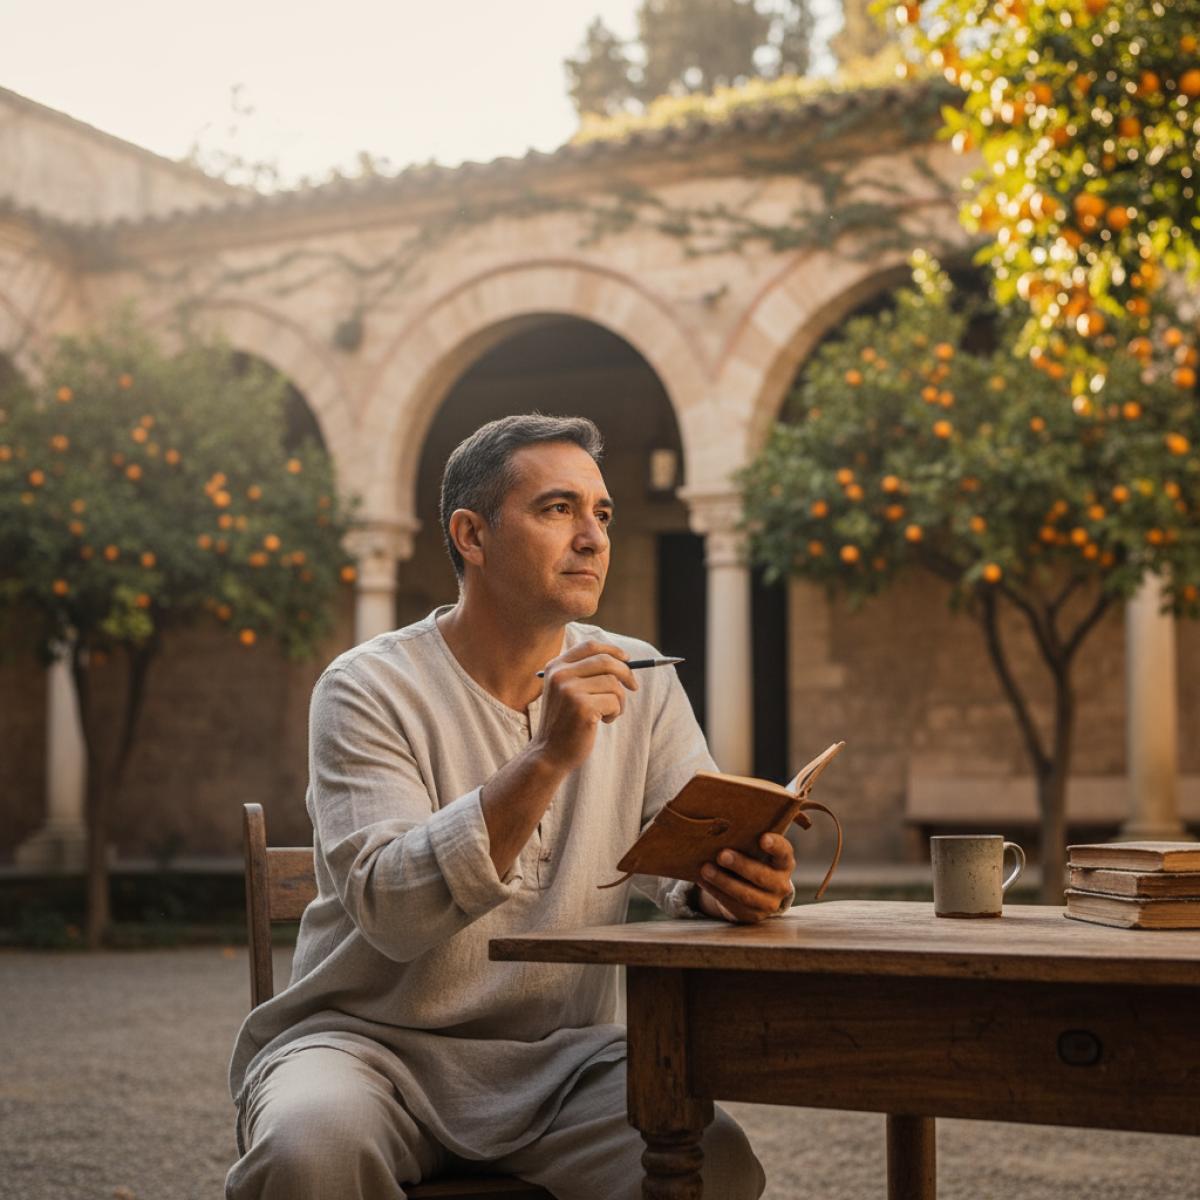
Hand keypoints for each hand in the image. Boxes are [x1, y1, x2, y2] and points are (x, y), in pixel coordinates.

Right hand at [532, 640, 638, 771]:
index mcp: (556, 667)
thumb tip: (624, 660)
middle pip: (606, 661)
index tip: (627, 659)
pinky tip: (603, 722)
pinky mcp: (583, 708)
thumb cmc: (565, 722)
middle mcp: (561, 675)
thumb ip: (585, 673)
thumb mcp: (567, 691)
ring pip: (614, 684)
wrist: (549, 753)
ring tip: (608, 713)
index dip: (612, 650)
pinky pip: (615, 702)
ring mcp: (570, 691)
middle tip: (634, 687)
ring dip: (619, 700)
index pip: (590, 646)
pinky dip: (616, 713)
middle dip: (626, 673)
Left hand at [697, 833, 795, 923]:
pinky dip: (717, 892)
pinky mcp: (753, 915)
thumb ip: (748, 840)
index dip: (775, 845)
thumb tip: (721, 827)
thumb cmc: (754, 859)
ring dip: (723, 881)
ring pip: (746, 894)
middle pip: (762, 876)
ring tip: (706, 869)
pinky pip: (734, 905)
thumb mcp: (757, 850)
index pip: (784, 852)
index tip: (763, 837)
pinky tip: (704, 882)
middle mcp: (781, 884)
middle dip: (740, 865)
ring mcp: (769, 903)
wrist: (757, 890)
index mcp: (784, 862)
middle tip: (722, 855)